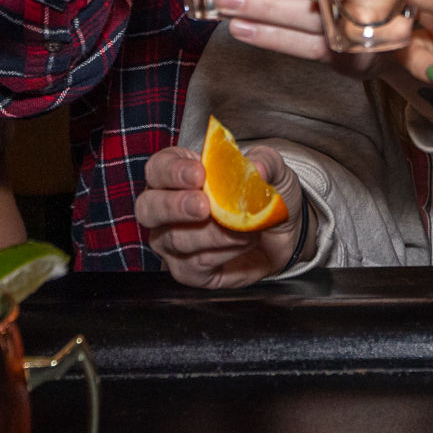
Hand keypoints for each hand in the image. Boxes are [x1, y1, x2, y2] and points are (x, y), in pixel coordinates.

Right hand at [134, 145, 302, 287]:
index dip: (173, 171)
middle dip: (174, 206)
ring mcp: (172, 242)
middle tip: (204, 206)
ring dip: (212, 234)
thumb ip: (266, 162)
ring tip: (244, 228)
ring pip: (173, 239)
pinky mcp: (188, 270)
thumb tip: (257, 167)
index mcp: (179, 174)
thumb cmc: (265, 197)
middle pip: (148, 207)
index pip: (158, 168)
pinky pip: (192, 265)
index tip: (199, 174)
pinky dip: (221, 253)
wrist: (284, 234)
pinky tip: (242, 243)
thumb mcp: (273, 171)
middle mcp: (166, 208)